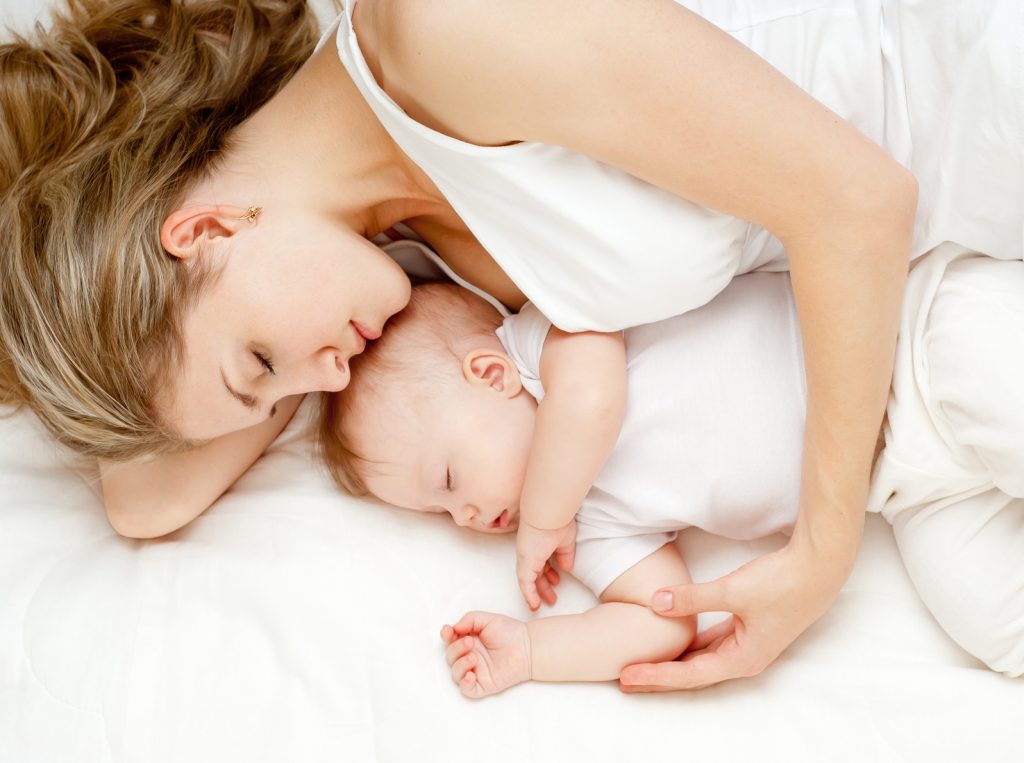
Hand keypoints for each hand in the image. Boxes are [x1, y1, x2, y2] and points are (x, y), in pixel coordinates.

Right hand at [440, 611, 531, 698]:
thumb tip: (453, 628)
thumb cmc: (509, 632)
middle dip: (456, 649)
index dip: (446, 636)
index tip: (448, 631)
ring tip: (474, 657)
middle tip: (470, 642)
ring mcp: (476, 671)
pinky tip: (471, 675)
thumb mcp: (487, 619)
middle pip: (451, 657)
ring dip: (460, 665)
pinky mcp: (484, 684)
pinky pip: (467, 690)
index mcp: (468, 641)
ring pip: (456, 674)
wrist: (527, 646)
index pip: (450, 641)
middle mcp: (469, 656)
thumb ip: (469, 620)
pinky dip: (465, 684)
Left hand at [516, 519, 576, 609]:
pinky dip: (529, 595)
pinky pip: (525, 584)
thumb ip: (565, 555)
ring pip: (529, 580)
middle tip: (553, 598)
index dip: (549, 574)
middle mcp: (530, 552)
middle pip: (536, 573)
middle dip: (544, 586)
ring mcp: (526, 558)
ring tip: (548, 602)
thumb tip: (567, 568)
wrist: (548, 514)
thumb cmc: (558, 522)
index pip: (542, 562)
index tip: (556, 582)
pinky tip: (535, 605)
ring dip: (538, 592)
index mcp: (540, 545)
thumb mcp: (566, 542)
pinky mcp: (525, 563)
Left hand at [619, 538, 848, 690]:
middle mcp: (743, 657)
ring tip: (642, 662)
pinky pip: (710, 641)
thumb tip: (656, 602)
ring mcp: (746, 643)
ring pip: (700, 657)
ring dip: (673, 660)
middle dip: (658, 675)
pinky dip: (689, 642)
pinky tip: (672, 639)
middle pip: (692, 672)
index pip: (689, 674)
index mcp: (742, 658)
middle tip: (623, 677)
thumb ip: (693, 597)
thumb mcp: (733, 590)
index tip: (627, 676)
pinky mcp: (747, 625)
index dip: (657, 675)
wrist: (817, 568)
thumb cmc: (782, 583)